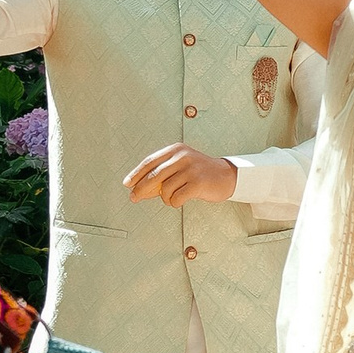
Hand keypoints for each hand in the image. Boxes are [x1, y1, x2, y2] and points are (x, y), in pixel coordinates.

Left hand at [123, 143, 240, 206]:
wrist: (227, 176)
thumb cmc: (198, 173)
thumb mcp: (179, 168)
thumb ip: (160, 176)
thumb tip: (136, 190)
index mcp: (176, 149)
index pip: (150, 162)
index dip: (136, 174)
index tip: (127, 184)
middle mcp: (183, 156)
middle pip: (154, 176)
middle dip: (141, 189)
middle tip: (134, 198)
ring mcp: (191, 169)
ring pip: (165, 189)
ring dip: (166, 198)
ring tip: (174, 196)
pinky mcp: (198, 182)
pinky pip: (176, 198)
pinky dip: (174, 202)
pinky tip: (181, 199)